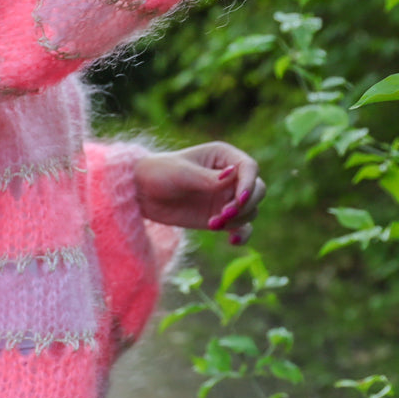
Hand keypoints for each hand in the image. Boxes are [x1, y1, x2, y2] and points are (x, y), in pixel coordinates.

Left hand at [133, 142, 266, 245]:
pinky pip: (242, 227)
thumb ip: (208, 178)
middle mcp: (230, 176)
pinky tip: (231, 241)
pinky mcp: (221, 217)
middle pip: (257, 190)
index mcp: (224, 156)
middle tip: (222, 214)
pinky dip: (242, 235)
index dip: (249, 184)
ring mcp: (226, 198)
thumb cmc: (159, 173)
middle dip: (244, 205)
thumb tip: (233, 176)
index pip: (250, 168)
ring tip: (212, 224)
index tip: (237, 200)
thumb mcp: (182, 173)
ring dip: (237, 220)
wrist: (141, 193)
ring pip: (250, 211)